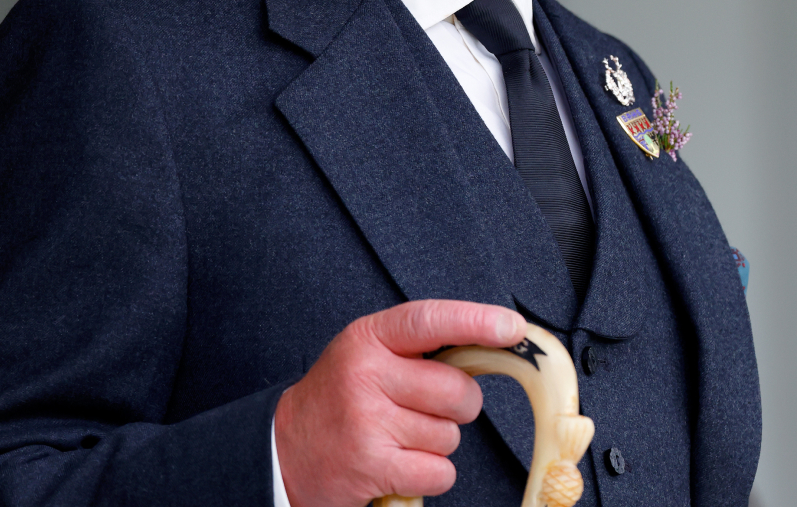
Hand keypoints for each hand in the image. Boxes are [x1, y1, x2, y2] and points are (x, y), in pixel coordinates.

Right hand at [274, 299, 527, 506]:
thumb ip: (421, 348)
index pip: (430, 321)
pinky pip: (439, 470)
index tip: (512, 327)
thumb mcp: (369, 355)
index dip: (476, 322)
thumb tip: (496, 340)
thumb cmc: (340, 399)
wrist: (283, 450)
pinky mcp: (372, 465)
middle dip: (457, 406)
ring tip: (396, 437)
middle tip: (422, 409)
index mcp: (369, 339)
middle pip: (459, 391)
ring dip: (435, 442)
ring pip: (451, 435)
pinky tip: (398, 464)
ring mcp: (368, 422)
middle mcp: (366, 375)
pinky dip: (429, 474)